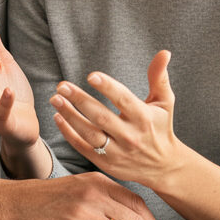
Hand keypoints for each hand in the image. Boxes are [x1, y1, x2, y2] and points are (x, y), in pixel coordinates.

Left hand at [49, 51, 189, 188]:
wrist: (163, 166)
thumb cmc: (160, 127)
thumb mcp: (164, 103)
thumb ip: (159, 77)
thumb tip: (164, 52)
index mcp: (144, 118)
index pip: (124, 100)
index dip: (108, 87)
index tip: (91, 76)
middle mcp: (130, 136)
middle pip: (101, 117)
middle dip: (80, 100)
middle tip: (62, 86)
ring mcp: (117, 152)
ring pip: (89, 133)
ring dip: (69, 116)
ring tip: (55, 99)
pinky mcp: (106, 163)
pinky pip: (83, 147)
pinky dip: (68, 133)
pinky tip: (58, 117)